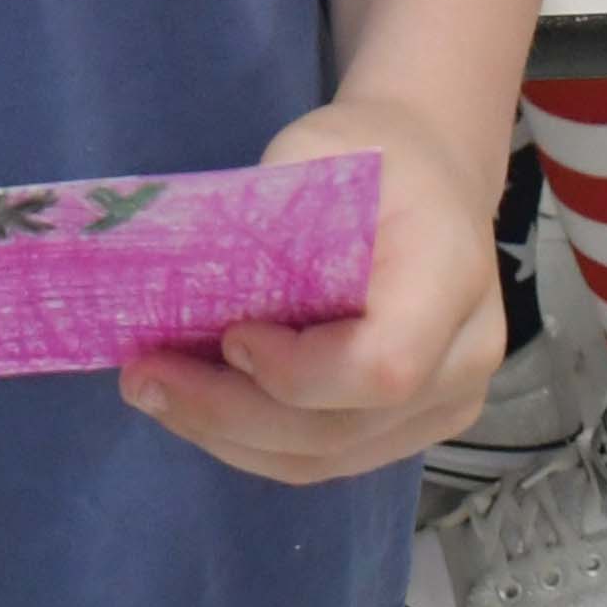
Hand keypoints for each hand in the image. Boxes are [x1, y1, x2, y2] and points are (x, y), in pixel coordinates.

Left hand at [117, 95, 502, 488]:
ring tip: (154, 393)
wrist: (435, 178)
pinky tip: (196, 404)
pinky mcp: (415, 426)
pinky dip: (252, 440)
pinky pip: (328, 456)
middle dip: (228, 412)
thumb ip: (268, 213)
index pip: (382, 364)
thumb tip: (177, 274)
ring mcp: (446, 402)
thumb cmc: (371, 157)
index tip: (228, 335)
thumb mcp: (318, 149)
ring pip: (326, 457)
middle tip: (141, 378)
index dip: (297, 372)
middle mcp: (464, 355)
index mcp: (450, 273)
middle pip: (340, 427)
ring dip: (226, 435)